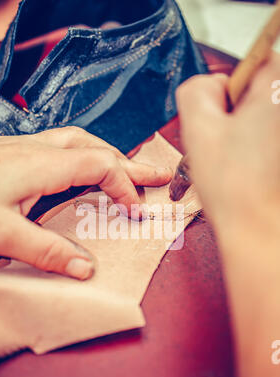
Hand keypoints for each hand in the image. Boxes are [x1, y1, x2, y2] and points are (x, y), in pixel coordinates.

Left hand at [0, 127, 171, 278]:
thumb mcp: (1, 234)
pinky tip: (80, 168)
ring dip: (107, 154)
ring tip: (126, 169)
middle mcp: (38, 148)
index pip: (101, 165)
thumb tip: (87, 268)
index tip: (136, 212)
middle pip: (96, 147)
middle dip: (129, 162)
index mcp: (42, 164)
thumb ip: (47, 251)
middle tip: (156, 176)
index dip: (125, 187)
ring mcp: (24, 147)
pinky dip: (84, 155)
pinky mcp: (13, 152)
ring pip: (79, 141)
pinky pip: (61, 146)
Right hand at [176, 52, 279, 236]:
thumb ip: (196, 90)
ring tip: (230, 157)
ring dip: (236, 129)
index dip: (226, 85)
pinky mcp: (278, 149)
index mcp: (277, 91)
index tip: (220, 113)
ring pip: (255, 114)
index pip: (251, 60)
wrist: (254, 225)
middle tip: (221, 140)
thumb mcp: (199, 127)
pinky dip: (247, 144)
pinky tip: (239, 165)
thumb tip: (208, 87)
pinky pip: (261, 134)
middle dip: (230, 109)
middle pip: (254, 88)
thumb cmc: (234, 185)